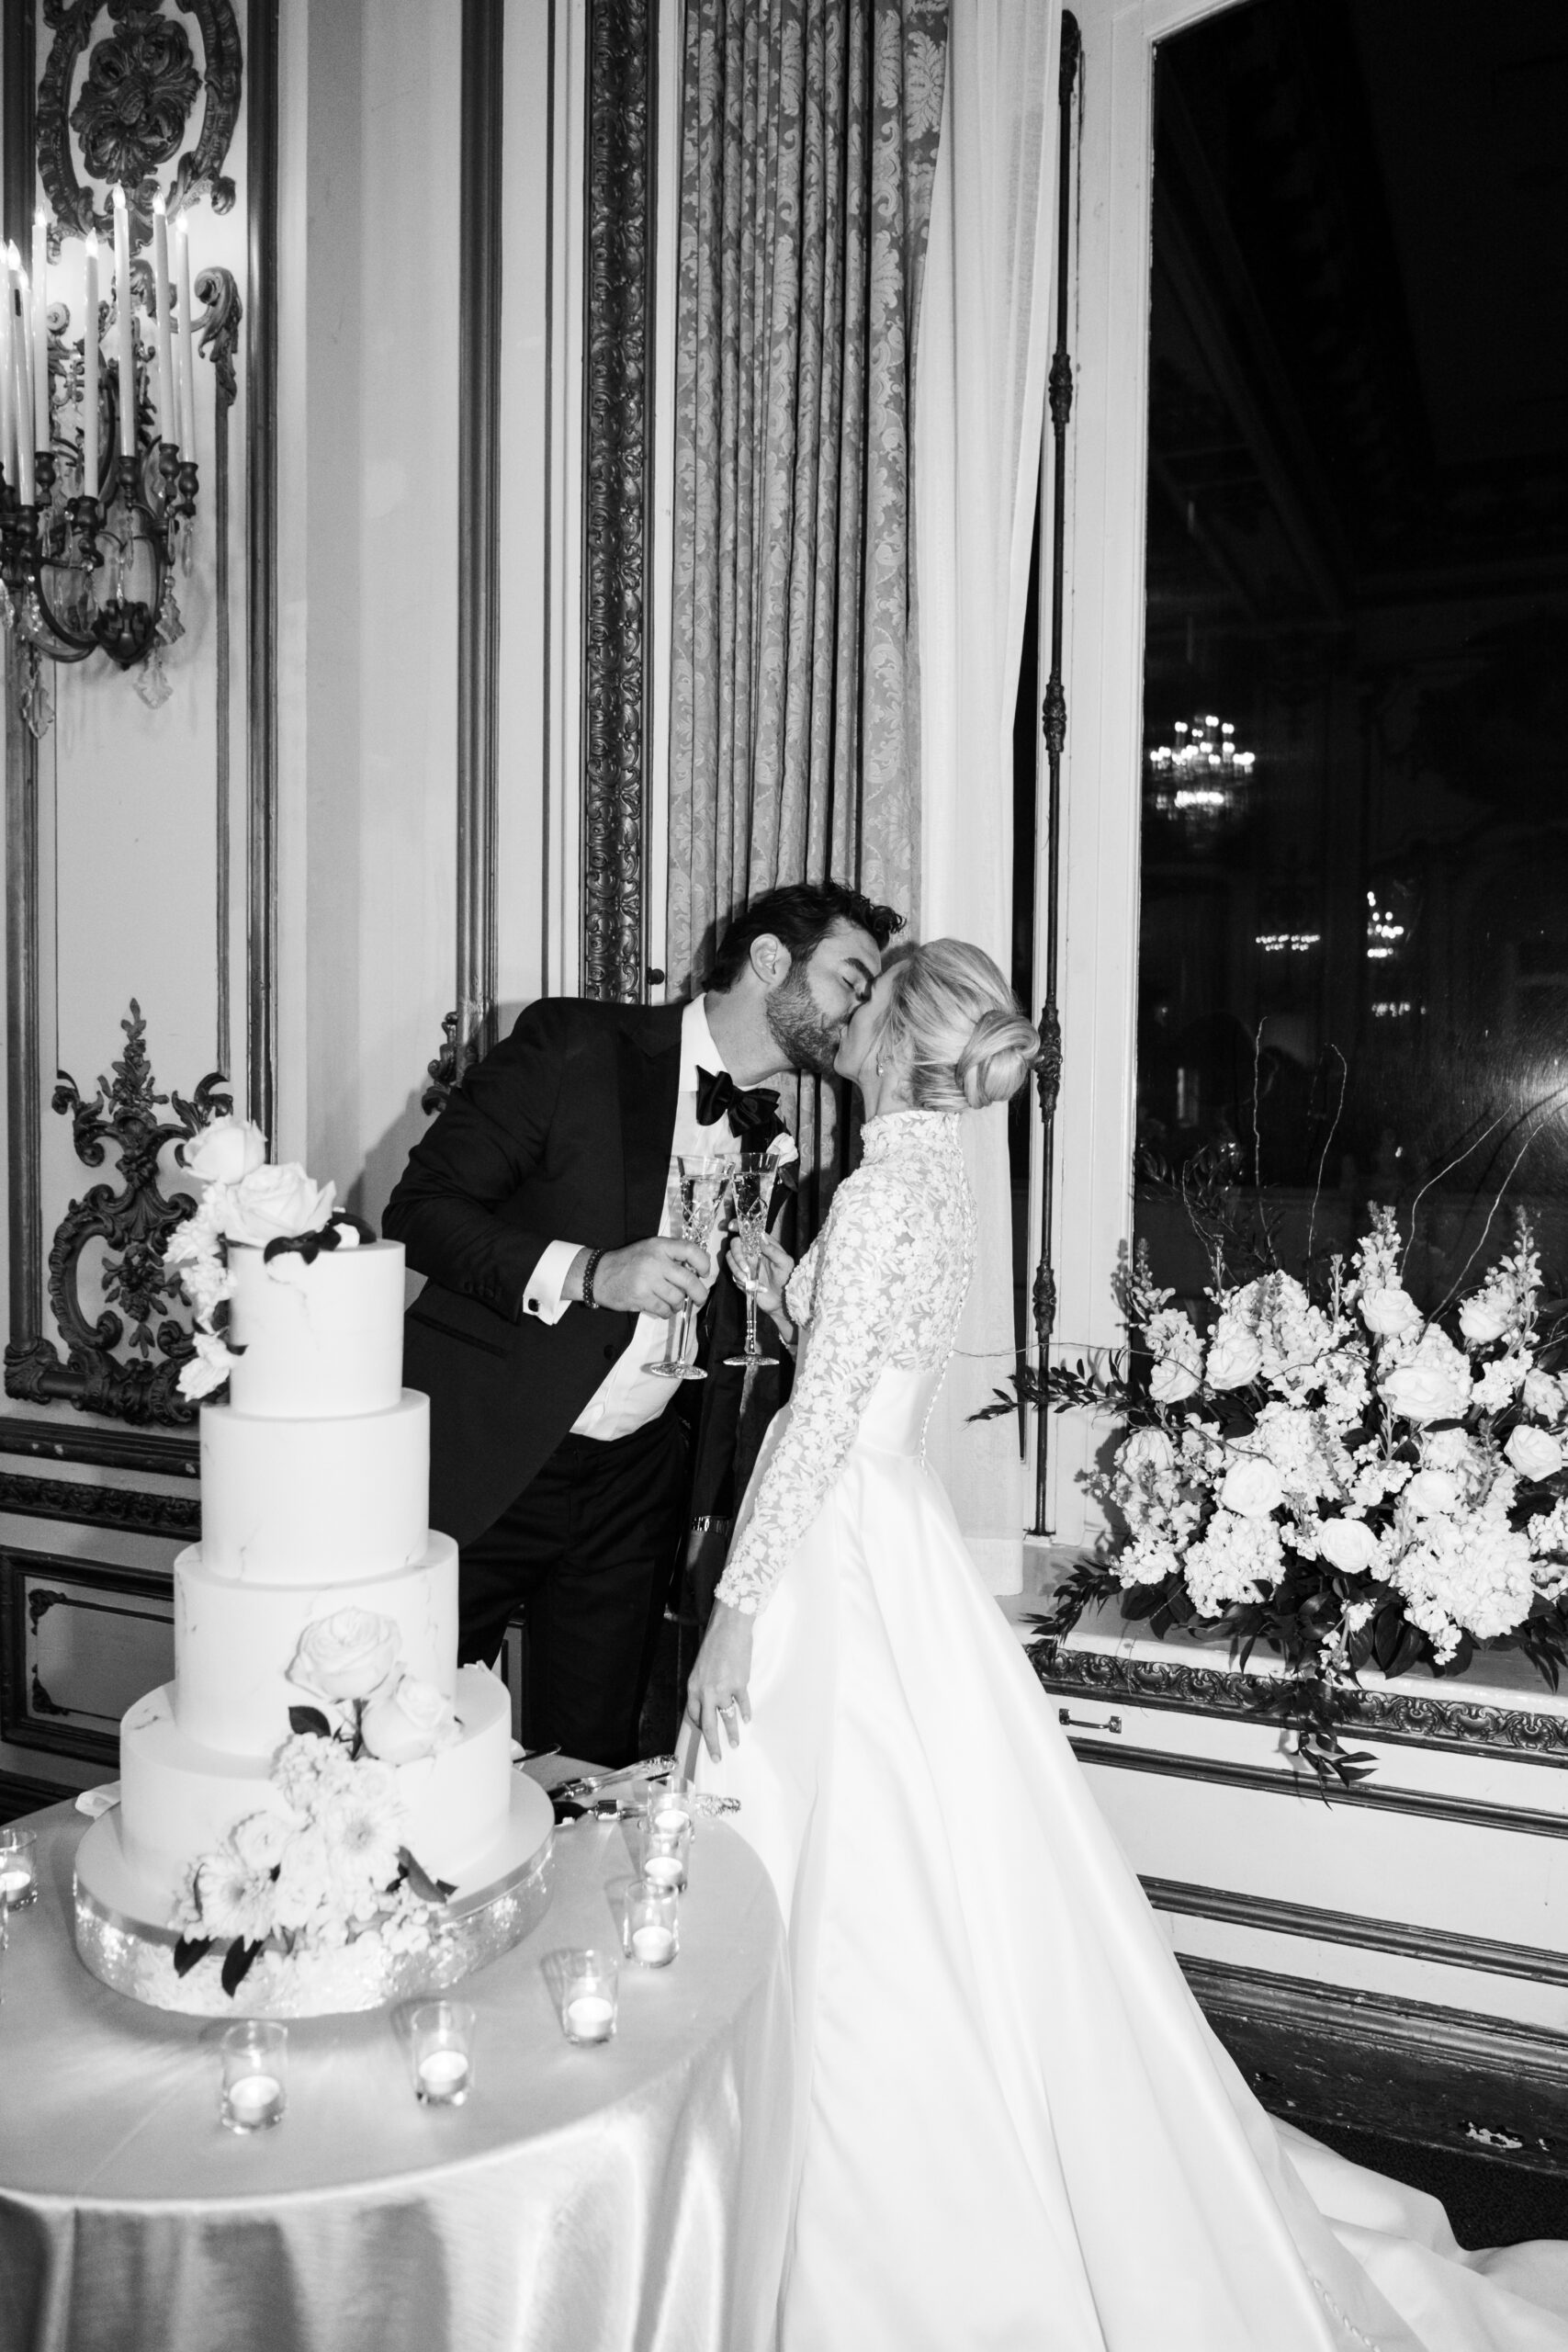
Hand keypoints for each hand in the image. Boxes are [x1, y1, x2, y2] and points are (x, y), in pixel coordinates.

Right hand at [581, 1237, 712, 1315]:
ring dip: (679, 1304)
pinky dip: (667, 1312)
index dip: (704, 1263)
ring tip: (674, 1303)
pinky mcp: (641, 1297)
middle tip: (699, 1298)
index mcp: (659, 1246)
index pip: (691, 1250)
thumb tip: (697, 1271)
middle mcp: (655, 1261)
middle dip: (700, 1294)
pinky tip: (663, 1309)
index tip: (704, 1273)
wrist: (598, 1274)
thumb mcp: (649, 1249)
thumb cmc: (628, 1262)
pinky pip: (664, 1309)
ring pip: (677, 1298)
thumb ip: (671, 1256)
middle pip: (689, 1280)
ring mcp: (648, 1280)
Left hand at [685, 1600, 753, 1760]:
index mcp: (694, 1687)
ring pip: (727, 1718)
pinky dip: (746, 1713)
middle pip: (708, 1725)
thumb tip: (709, 1702)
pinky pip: (743, 1705)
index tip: (706, 1733)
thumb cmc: (715, 1645)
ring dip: (732, 1734)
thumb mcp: (701, 1668)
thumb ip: (703, 1686)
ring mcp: (723, 1689)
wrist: (729, 1629)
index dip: (700, 1726)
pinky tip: (747, 1719)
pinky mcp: (739, 1685)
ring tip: (735, 1744)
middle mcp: (706, 1691)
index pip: (694, 1714)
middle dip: (712, 1745)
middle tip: (717, 1758)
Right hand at [727, 1232, 793, 1317]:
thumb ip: (773, 1250)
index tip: (732, 1226)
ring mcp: (746, 1264)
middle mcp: (752, 1252)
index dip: (739, 1226)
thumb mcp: (785, 1263)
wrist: (782, 1300)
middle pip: (735, 1244)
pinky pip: (733, 1274)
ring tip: (747, 1279)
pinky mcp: (741, 1277)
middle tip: (746, 1267)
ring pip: (730, 1259)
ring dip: (736, 1269)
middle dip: (737, 1255)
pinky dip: (739, 1280)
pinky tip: (751, 1286)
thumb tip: (760, 1237)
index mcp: (763, 1245)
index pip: (749, 1232)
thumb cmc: (787, 1278)